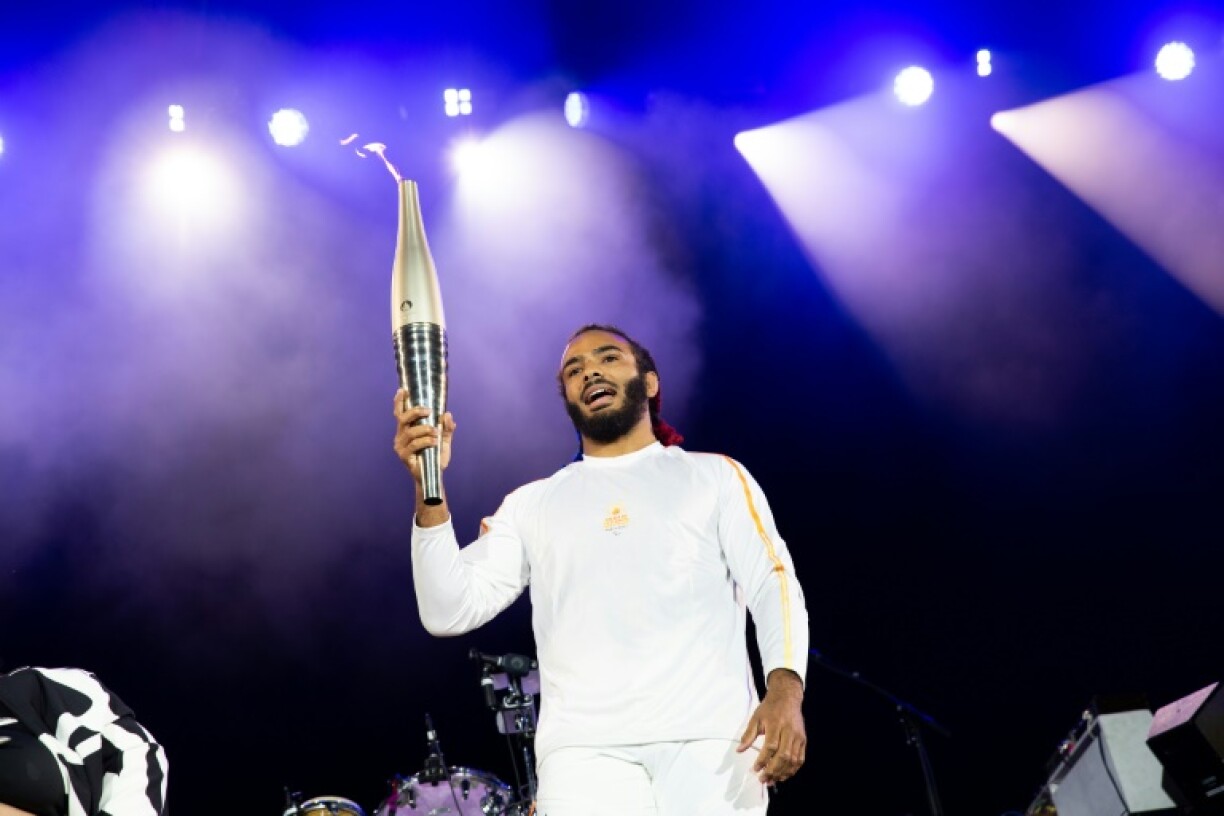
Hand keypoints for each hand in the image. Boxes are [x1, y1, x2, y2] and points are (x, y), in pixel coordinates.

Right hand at [392, 389, 454, 488]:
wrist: (434, 476)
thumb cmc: (436, 457)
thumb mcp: (444, 440)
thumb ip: (447, 428)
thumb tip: (447, 414)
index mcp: (407, 430)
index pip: (400, 413)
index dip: (399, 401)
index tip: (403, 389)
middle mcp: (400, 436)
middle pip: (402, 418)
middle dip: (415, 412)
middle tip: (429, 411)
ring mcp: (400, 446)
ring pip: (410, 432)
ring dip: (425, 429)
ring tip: (436, 432)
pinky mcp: (404, 456)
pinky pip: (414, 445)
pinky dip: (425, 441)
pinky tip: (434, 442)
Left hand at [737, 669, 805, 784]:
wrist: (787, 698)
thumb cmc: (769, 708)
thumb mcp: (756, 718)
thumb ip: (748, 735)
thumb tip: (739, 750)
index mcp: (776, 725)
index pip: (770, 747)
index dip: (763, 760)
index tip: (755, 769)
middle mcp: (789, 732)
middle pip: (783, 756)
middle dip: (772, 770)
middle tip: (763, 779)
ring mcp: (798, 737)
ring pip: (793, 760)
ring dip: (783, 773)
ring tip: (772, 780)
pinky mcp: (803, 740)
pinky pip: (800, 759)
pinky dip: (793, 769)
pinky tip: (784, 775)